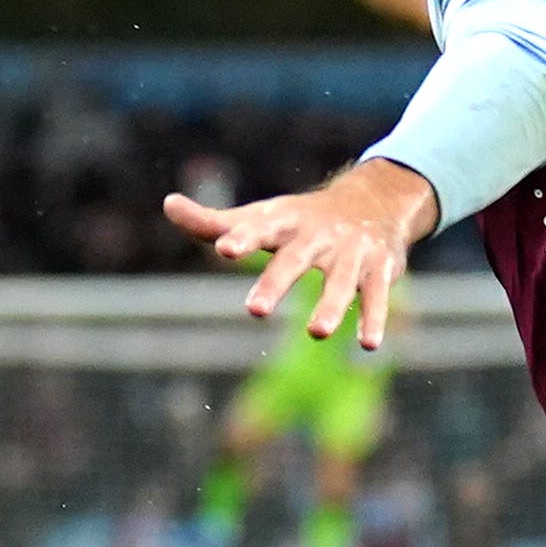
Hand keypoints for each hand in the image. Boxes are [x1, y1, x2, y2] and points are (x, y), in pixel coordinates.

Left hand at [160, 158, 437, 349]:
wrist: (375, 201)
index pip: (259, 227)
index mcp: (284, 222)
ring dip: (331, 306)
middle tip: (255, 311)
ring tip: (316, 333)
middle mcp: (317, 236)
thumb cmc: (302, 219)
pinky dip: (373, 318)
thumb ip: (212, 222)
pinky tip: (368, 345)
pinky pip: (376, 296)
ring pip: (340, 282)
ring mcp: (350, 253)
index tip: (225, 249)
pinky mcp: (378, 270)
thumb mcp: (260, 217)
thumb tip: (168, 204)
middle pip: (295, 259)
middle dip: (277, 282)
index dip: (242, 236)